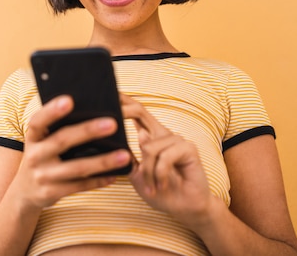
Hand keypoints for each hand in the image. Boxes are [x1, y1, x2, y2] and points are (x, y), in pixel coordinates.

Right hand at [13, 95, 131, 209]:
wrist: (24, 192)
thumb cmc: (41, 157)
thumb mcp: (40, 142)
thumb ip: (56, 128)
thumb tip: (90, 109)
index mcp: (32, 137)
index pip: (39, 121)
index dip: (52, 110)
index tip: (70, 100)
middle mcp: (34, 155)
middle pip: (62, 140)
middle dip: (88, 131)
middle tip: (113, 123)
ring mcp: (42, 176)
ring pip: (77, 168)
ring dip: (103, 161)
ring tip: (125, 154)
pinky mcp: (52, 193)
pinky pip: (80, 186)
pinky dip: (99, 180)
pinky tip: (115, 174)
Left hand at [121, 94, 216, 228]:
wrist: (185, 208)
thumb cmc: (161, 191)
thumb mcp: (137, 175)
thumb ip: (129, 156)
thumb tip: (132, 134)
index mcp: (149, 136)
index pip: (135, 112)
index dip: (123, 100)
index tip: (108, 89)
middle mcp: (162, 133)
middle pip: (140, 112)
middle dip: (124, 111)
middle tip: (112, 113)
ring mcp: (176, 139)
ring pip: (148, 148)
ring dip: (147, 173)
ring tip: (152, 188)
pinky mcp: (188, 148)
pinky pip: (164, 157)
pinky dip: (159, 175)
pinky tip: (163, 185)